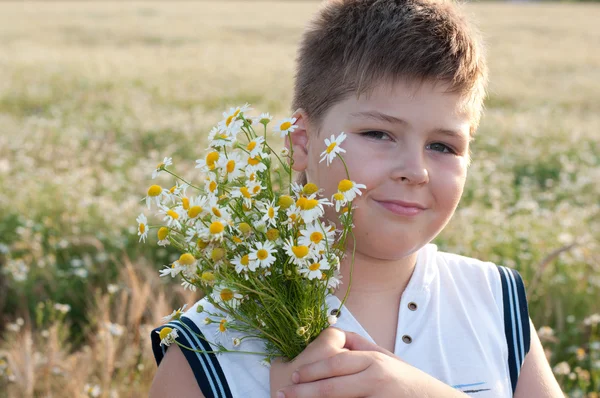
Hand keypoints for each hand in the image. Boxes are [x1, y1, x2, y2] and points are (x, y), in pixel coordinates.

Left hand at [277, 331, 467, 397]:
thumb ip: (361, 346)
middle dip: (304, 390)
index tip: (293, 376)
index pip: (335, 363)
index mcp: (374, 361)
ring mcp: (378, 397)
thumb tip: (334, 334)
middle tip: (283, 393)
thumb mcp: (386, 357)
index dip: (311, 370)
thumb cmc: (407, 380)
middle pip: (332, 385)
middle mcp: (375, 378)